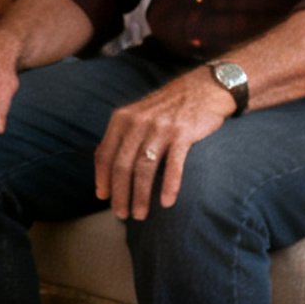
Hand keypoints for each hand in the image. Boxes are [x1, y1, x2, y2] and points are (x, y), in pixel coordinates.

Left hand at [92, 70, 233, 219]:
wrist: (202, 89)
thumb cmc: (166, 108)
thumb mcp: (137, 115)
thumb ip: (122, 137)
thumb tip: (106, 169)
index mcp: (122, 119)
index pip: (105, 153)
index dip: (102, 177)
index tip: (102, 197)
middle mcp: (138, 123)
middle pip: (122, 164)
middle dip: (120, 193)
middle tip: (122, 214)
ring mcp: (160, 128)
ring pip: (145, 168)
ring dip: (141, 195)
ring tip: (141, 214)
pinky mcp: (183, 134)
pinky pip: (173, 165)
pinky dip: (169, 186)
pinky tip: (167, 203)